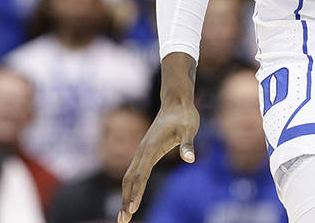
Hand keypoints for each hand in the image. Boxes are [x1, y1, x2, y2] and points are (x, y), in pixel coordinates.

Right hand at [119, 99, 198, 221]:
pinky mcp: (145, 152)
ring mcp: (142, 151)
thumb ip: (188, 144)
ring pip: (129, 177)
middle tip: (123, 221)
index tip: (133, 210)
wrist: (176, 102)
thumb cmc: (184, 116)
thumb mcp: (189, 128)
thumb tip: (190, 158)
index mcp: (150, 148)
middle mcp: (142, 151)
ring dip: (126, 196)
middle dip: (126, 200)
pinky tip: (132, 198)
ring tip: (125, 215)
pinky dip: (131, 188)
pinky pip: (135, 173)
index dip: (137, 193)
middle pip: (130, 179)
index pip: (142, 175)